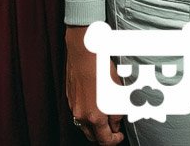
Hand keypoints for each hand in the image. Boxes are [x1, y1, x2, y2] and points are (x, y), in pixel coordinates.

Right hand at [65, 25, 125, 143]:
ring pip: (85, 125)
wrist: (83, 52)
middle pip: (93, 136)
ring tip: (106, 115)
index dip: (114, 140)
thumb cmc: (100, 67)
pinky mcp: (70, 98)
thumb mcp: (117, 90)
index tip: (119, 136)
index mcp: (95, 115)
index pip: (105, 140)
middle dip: (104, 135)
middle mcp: (82, 114)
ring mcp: (74, 107)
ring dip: (95, 125)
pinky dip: (88, 113)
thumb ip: (117, 112)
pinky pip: (79, 113)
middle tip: (114, 128)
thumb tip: (116, 122)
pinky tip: (95, 103)